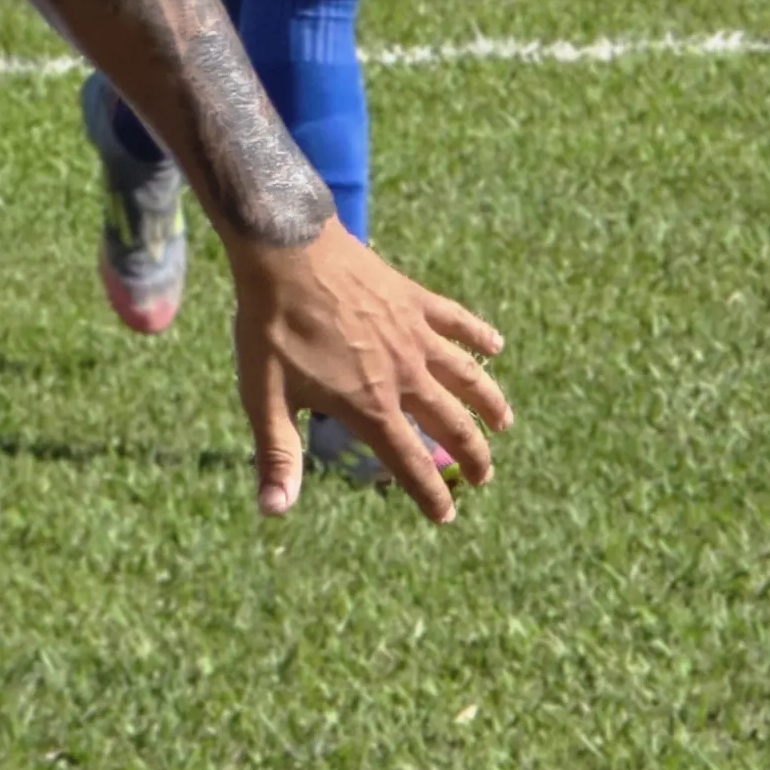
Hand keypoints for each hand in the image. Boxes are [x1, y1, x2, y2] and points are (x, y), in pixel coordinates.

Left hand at [225, 224, 510, 521]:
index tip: (446, 517)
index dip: (430, 494)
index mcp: (369, 406)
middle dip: (472, 455)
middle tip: (484, 477)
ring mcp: (414, 335)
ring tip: (505, 423)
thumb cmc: (271, 327)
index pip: (410, 463)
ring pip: (468, 377)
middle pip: (451, 424)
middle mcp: (404, 376)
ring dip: (489, 403)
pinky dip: (480, 336)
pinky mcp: (414, 300)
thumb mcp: (265, 397)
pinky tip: (495, 346)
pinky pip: (457, 321)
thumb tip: (274, 510)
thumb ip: (277, 454)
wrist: (287, 252)